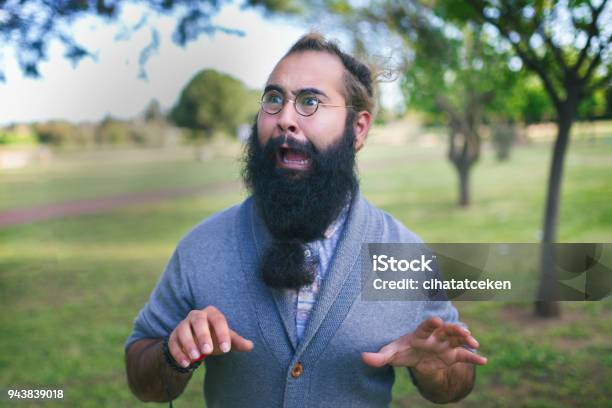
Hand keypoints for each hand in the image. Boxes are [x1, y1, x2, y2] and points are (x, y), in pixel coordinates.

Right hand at [168, 306, 253, 367]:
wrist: (196, 342)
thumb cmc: (215, 337)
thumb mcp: (226, 339)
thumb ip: (237, 342)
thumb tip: (250, 346)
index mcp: (212, 313)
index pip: (218, 320)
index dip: (222, 333)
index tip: (226, 348)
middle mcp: (196, 316)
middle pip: (198, 321)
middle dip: (203, 335)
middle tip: (208, 351)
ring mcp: (183, 325)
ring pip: (183, 330)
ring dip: (189, 344)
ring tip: (196, 357)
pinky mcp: (173, 336)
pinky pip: (173, 342)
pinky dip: (179, 353)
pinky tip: (186, 363)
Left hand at [361, 317, 486, 375]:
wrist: (415, 357)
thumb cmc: (402, 351)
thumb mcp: (391, 354)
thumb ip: (379, 356)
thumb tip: (362, 357)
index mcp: (420, 333)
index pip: (426, 326)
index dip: (432, 323)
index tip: (437, 320)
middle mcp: (435, 336)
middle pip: (446, 330)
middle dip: (453, 329)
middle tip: (462, 330)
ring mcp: (446, 344)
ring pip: (458, 339)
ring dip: (466, 338)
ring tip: (473, 342)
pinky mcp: (453, 355)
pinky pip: (465, 355)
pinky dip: (474, 357)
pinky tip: (484, 361)